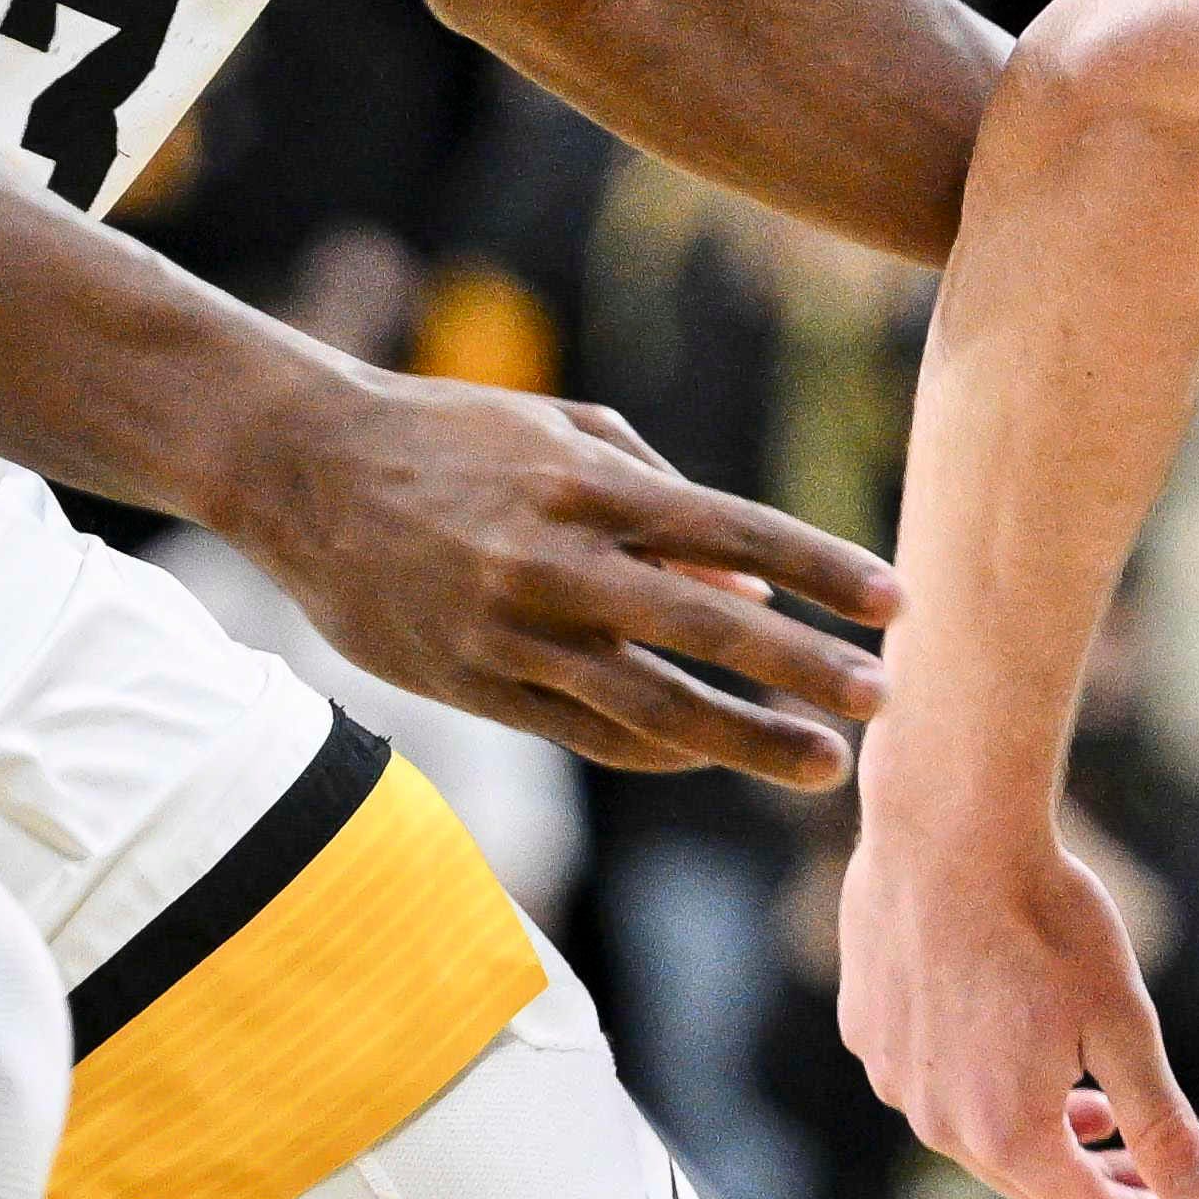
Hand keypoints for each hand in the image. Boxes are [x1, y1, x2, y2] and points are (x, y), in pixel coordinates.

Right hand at [230, 369, 890, 782]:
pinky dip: (661, 748)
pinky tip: (716, 755)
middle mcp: (556, 562)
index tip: (896, 603)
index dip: (820, 568)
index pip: (734, 530)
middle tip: (885, 697)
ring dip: (747, 737)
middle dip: (804, 666)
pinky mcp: (474, 685)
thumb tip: (751, 583)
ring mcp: (511, 632)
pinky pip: (586, 731)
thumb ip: (662, 504)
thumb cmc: (451, 437)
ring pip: (652, 704)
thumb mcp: (563, 435)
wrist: (301, 467)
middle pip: (707, 627)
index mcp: (587, 486)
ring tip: (823, 763)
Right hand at [839, 776, 1198, 1198]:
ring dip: (1036, 1129)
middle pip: (1025, 1177)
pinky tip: (1012, 1042)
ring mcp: (892, 1075)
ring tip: (1087, 1108)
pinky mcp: (866, 1028)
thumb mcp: (1124, 1026)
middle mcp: (936, 1121)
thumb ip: (1159, 1123)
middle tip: (1142, 1162)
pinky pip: (930, 1079)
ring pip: (972, 1130)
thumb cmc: (1048, 921)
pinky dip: (980, 1080)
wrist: (948, 829)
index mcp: (1006, 1133)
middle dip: (1091, 1176)